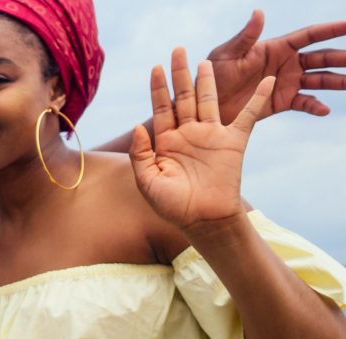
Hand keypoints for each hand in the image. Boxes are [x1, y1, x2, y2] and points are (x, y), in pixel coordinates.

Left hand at [129, 49, 272, 230]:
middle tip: (178, 50)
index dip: (158, 88)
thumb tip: (139, 126)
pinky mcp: (233, 142)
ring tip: (205, 60)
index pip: (162, 108)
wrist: (203, 221)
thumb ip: (140, 154)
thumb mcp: (147, 181)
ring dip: (207, 80)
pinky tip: (266, 81)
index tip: (156, 67)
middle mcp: (188, 134)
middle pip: (184, 97)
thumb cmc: (172, 206)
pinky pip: (247, 116)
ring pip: (209, 101)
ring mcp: (211, 136)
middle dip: (180, 74)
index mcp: (166, 142)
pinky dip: (258, 99)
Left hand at [209, 10, 345, 121]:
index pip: (309, 35)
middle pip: (321, 58)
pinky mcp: (282, 101)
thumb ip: (245, 37)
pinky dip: (315, 106)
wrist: (205, 106)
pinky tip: (324, 109)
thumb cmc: (210, 75)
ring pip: (320, 80)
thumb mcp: (226, 54)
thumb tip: (259, 12)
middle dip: (341, 57)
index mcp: (276, 48)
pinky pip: (304, 102)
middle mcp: (286, 64)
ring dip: (337, 80)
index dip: (331, 29)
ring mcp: (287, 83)